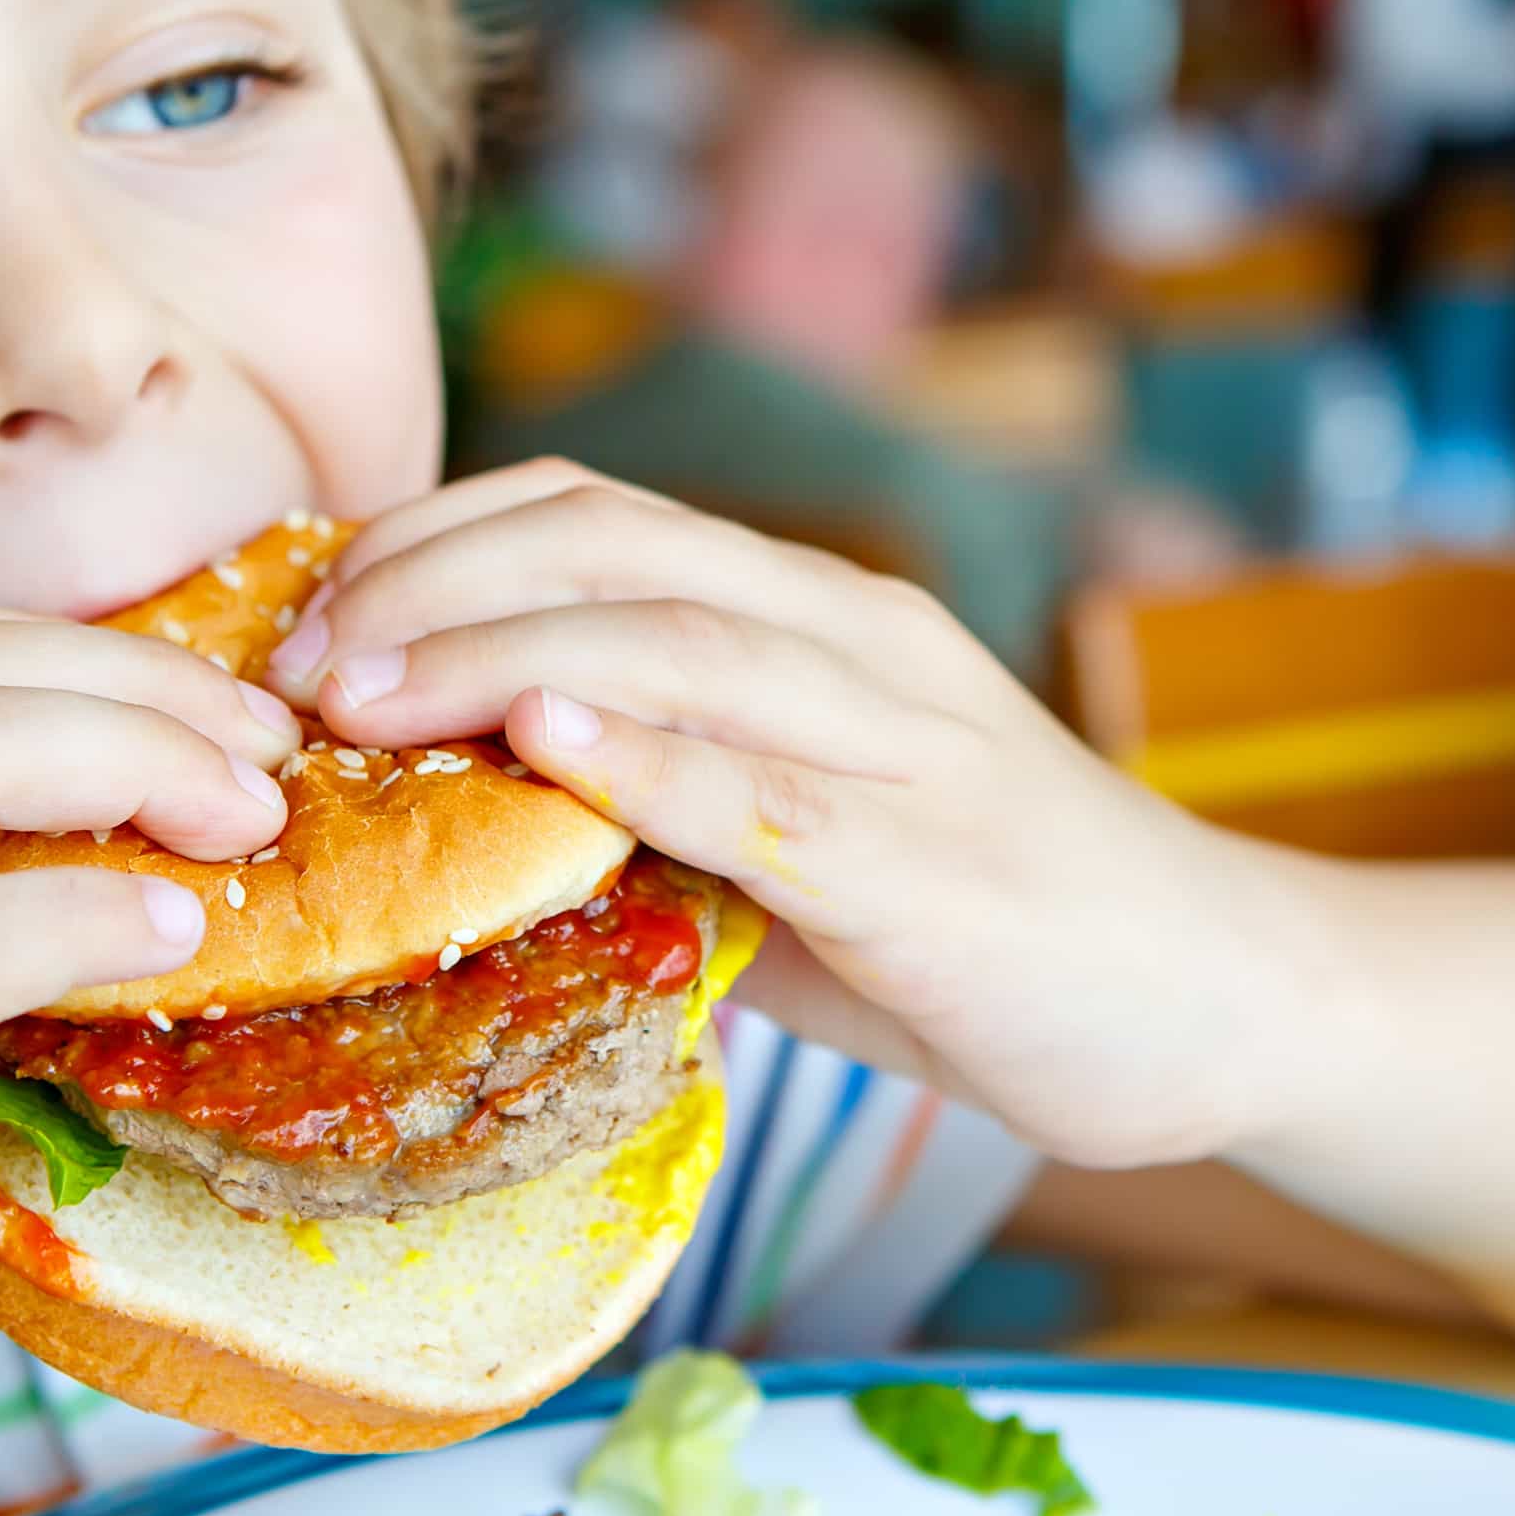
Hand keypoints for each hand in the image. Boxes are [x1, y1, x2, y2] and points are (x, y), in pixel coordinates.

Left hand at [272, 461, 1296, 1169]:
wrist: (1219, 998)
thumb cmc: (996, 928)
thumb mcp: (806, 844)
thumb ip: (668, 809)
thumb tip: (471, 828)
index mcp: (820, 622)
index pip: (597, 517)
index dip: (436, 540)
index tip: (307, 611)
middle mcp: (859, 648)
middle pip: (617, 548)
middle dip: (432, 584)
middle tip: (295, 661)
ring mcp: (906, 750)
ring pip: (683, 642)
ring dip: (498, 652)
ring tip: (359, 692)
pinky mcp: (935, 869)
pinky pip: (776, 793)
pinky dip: (655, 756)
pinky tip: (546, 741)